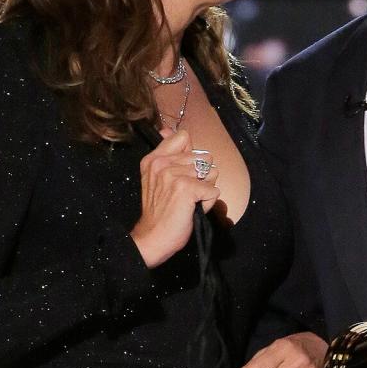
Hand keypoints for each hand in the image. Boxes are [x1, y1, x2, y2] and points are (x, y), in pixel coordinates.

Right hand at [130, 129, 219, 267]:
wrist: (153, 237)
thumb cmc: (159, 210)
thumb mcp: (156, 176)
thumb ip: (167, 153)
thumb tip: (168, 129)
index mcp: (154, 158)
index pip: (184, 136)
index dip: (192, 154)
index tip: (183, 171)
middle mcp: (162, 162)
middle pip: (204, 157)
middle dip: (201, 177)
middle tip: (185, 194)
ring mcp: (174, 174)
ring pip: (212, 173)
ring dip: (205, 190)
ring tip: (189, 201)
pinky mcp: (187, 188)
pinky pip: (214, 190)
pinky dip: (208, 203)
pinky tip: (192, 210)